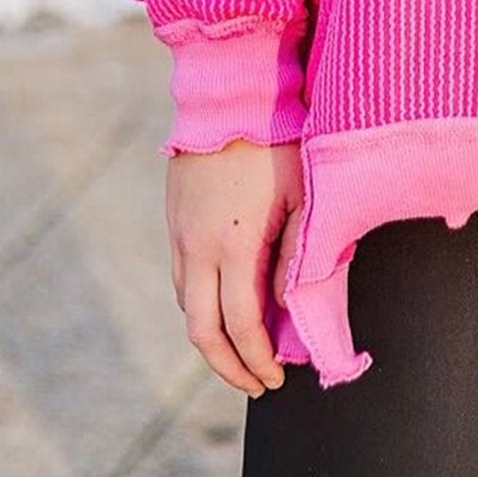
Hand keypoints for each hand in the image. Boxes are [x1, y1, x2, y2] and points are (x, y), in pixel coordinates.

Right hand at [165, 138, 303, 397]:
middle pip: (201, 331)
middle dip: (229, 366)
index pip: (240, 325)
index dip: (258, 359)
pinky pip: (182, 278)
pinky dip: (199, 304)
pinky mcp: (174, 218)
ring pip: (187, 306)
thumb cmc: (280, 141)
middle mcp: (197, 247)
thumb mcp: (303, 196)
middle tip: (256, 383)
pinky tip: (223, 306)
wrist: (231, 92)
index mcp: (233, 245)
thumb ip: (296, 255)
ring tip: (243, 351)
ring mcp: (180, 232)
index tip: (277, 377)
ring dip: (211, 337)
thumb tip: (288, 307)